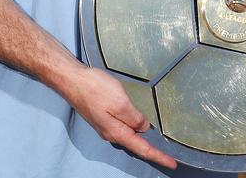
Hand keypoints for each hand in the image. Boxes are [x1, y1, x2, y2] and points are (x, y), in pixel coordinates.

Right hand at [61, 65, 176, 168]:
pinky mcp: (104, 116)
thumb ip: (134, 117)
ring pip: (129, 135)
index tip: (172, 163)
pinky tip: (140, 126)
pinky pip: (123, 126)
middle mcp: (111, 132)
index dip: (158, 156)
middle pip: (136, 145)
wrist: (73, 81)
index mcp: (117, 132)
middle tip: (168, 155)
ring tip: (158, 144)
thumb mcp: (120, 103)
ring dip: (143, 141)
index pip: (142, 149)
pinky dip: (134, 129)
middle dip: (152, 151)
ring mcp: (107, 125)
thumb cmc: (95, 90)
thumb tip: (144, 128)